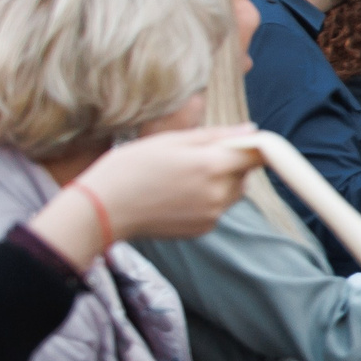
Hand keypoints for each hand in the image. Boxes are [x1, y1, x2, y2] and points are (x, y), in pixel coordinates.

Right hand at [42, 126, 265, 256]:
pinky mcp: (203, 229)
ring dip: (219, 181)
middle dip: (229, 163)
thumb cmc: (131, 168)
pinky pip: (217, 208)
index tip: (238, 142)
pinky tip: (176, 195)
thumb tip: (250, 130)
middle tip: (193, 157)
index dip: (251, 146)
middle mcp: (219, 193)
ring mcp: (212, 215)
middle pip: (245, 174)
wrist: (103, 209)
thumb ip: (215, 136)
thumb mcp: (171, 140)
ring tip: (181, 177)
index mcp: (212, 166)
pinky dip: (206, 199)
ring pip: (233, 192)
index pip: (257, 155)